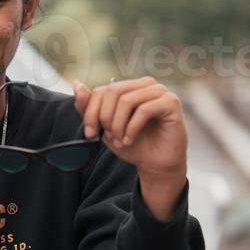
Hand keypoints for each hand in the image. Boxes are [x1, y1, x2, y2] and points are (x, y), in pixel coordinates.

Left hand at [73, 76, 187, 177]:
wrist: (155, 164)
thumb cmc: (133, 144)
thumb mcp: (105, 127)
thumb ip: (90, 107)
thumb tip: (77, 84)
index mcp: (129, 87)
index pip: (102, 90)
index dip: (92, 111)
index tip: (91, 132)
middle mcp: (145, 84)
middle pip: (113, 91)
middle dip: (105, 117)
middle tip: (108, 137)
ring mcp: (160, 91)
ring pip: (127, 100)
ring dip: (119, 125)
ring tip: (121, 140)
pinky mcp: (171, 102)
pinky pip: (144, 109)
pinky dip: (132, 127)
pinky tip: (130, 140)